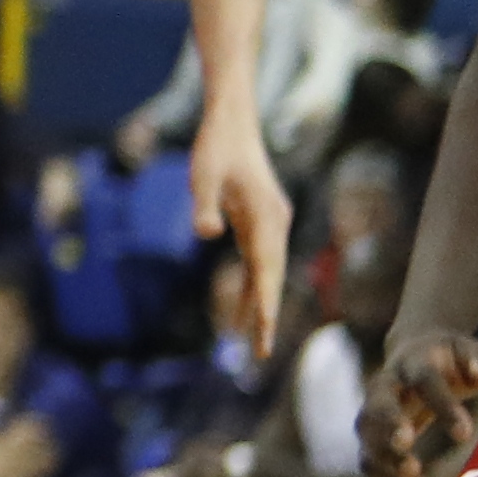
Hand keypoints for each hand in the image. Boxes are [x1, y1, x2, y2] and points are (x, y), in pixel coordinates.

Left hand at [187, 101, 286, 329]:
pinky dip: (254, 284)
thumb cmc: (215, 148)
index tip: (265, 330)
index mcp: (265, 216)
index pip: (267, 268)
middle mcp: (275, 223)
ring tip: (252, 341)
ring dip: (261, 304)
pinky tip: (247, 306)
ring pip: (267, 272)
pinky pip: (259, 261)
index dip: (267, 302)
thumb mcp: (202, 174)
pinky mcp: (260, 221)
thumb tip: (208, 235)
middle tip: (260, 353)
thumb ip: (203, 204)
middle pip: (272, 277)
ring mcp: (270, 223)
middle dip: (267, 315)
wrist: (232, 123)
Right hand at [367, 322, 477, 476]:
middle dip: (389, 425)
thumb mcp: (469, 349)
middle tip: (405, 446)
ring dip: (386, 459)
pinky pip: (370, 459)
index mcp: (413, 361)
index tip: (464, 434)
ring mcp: (373, 410)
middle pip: (378, 404)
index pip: (425, 380)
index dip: (442, 406)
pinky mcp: (373, 435)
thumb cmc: (452, 356)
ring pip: (367, 435)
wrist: (415, 352)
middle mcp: (385, 384)